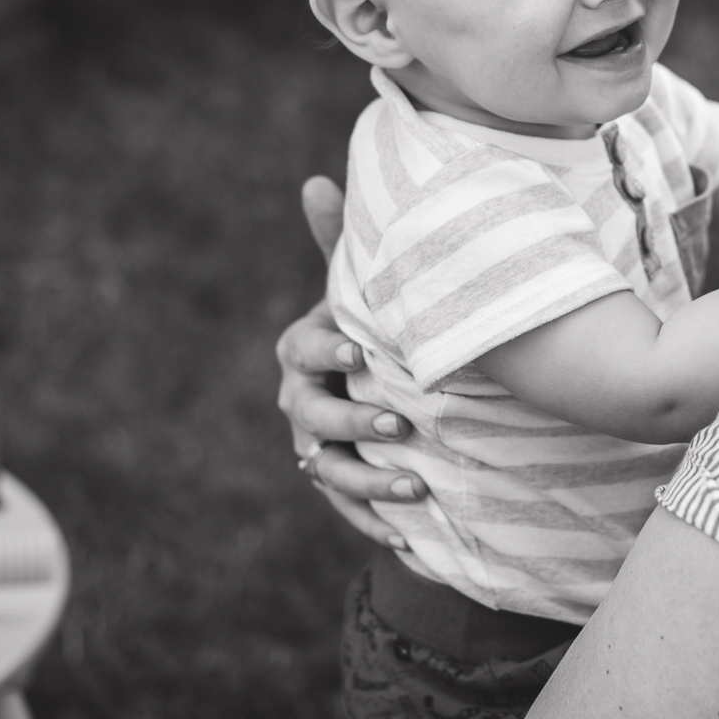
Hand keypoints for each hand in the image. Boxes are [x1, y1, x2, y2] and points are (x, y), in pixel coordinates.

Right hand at [277, 176, 424, 549]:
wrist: (377, 381)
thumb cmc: (368, 323)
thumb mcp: (359, 286)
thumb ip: (340, 241)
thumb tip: (317, 179)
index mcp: (302, 350)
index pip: (303, 349)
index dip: (329, 351)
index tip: (362, 353)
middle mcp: (300, 402)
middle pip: (311, 418)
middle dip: (352, 422)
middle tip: (398, 423)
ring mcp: (316, 448)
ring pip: (330, 472)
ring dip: (370, 482)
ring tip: (418, 488)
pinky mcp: (340, 487)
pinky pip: (350, 512)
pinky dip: (377, 525)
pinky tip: (411, 539)